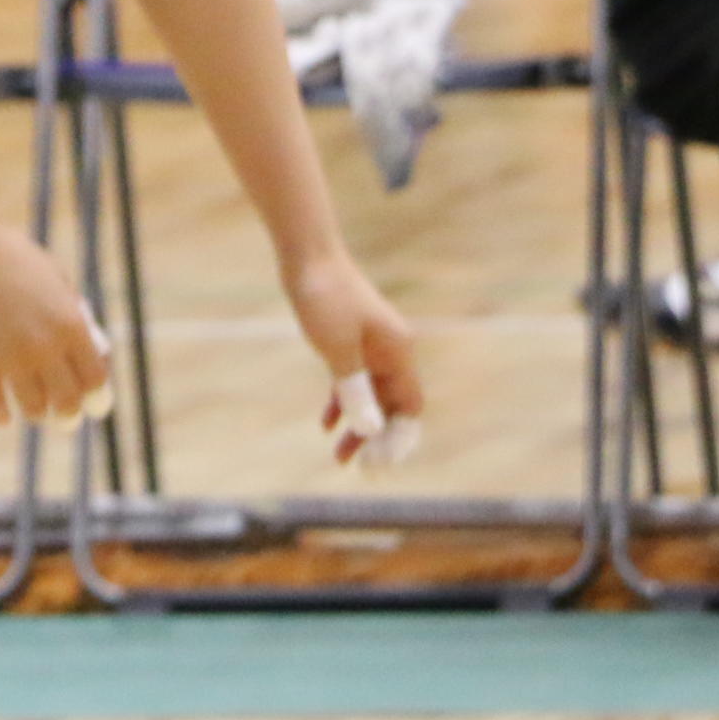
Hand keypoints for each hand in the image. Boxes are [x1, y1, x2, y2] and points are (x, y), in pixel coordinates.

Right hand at [0, 221, 109, 427]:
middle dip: (68, 412)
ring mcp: (12, 359)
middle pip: (68, 402)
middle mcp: (46, 348)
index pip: (95, 377)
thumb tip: (87, 342)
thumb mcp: (56, 275)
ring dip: (36, 412)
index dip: (94, 391)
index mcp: (71, 324)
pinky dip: (1, 415)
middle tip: (63, 414)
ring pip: (33, 409)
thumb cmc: (11, 255)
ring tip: (32, 408)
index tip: (88, 394)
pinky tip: (2, 415)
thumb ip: (73, 309)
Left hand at [285, 247, 423, 461]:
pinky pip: (354, 379)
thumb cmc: (325, 296)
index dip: (398, 438)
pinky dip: (343, 400)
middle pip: (391, 405)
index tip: (377, 463)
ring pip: (371, 395)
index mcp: (398, 352)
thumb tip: (371, 430)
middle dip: (376, 438)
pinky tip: (327, 421)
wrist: (308, 254)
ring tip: (339, 455)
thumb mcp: (338, 349)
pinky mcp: (351, 339)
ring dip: (358, 424)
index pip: (410, 407)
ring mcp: (372, 345)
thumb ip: (356, 390)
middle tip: (355, 465)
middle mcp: (391, 350)